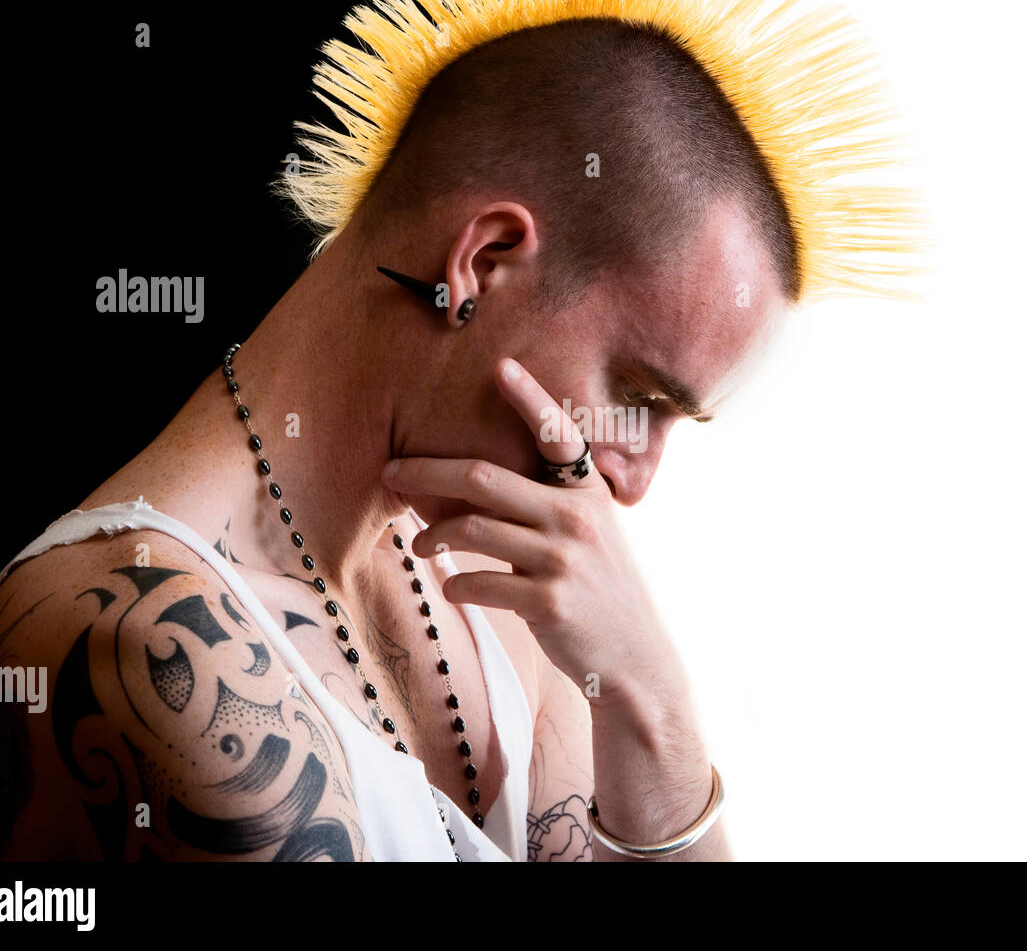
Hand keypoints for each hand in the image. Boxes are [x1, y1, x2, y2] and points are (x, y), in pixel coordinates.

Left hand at [382, 357, 676, 714]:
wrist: (634, 659)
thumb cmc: (601, 592)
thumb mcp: (594, 536)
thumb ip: (552, 507)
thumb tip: (480, 488)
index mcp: (588, 494)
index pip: (558, 434)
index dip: (529, 398)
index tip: (501, 366)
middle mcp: (576, 519)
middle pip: (483, 479)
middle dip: (427, 471)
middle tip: (392, 473)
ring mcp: (562, 561)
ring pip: (471, 530)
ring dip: (432, 537)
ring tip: (419, 546)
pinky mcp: (547, 603)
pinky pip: (478, 583)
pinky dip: (455, 585)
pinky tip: (453, 587)